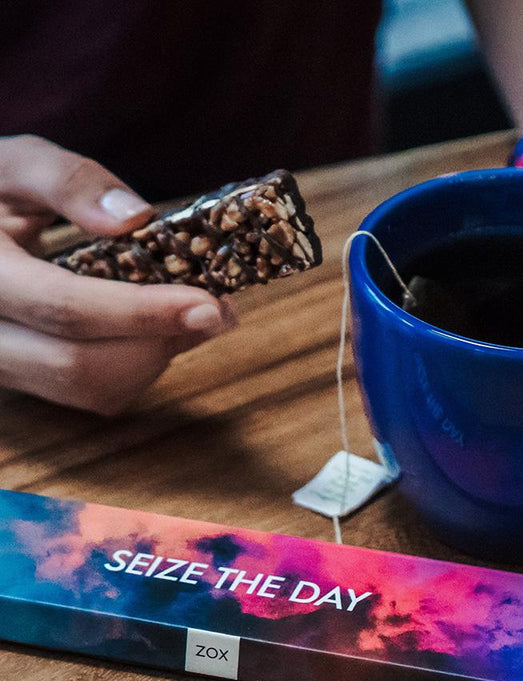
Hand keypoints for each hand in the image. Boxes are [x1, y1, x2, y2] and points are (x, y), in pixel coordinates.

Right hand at [0, 135, 236, 414]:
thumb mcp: (15, 165)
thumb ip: (67, 181)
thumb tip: (135, 218)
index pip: (64, 308)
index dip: (143, 312)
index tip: (208, 304)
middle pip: (81, 366)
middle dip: (161, 342)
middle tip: (219, 310)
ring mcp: (3, 365)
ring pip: (90, 389)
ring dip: (157, 357)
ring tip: (193, 313)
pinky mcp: (29, 377)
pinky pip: (92, 391)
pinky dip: (139, 366)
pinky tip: (157, 328)